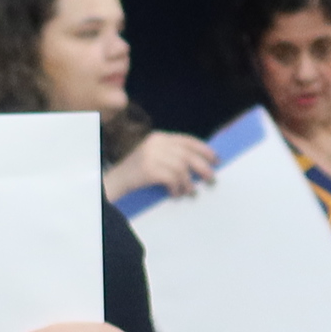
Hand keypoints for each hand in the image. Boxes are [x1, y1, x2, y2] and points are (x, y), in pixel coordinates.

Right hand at [103, 132, 218, 202]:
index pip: (187, 140)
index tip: (216, 159)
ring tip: (190, 192)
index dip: (204, 150)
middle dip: (203, 167)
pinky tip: (175, 194)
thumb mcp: (155, 157)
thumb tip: (201, 164)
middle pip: (187, 154)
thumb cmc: (137, 173)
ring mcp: (151, 155)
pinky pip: (172, 178)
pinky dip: (177, 188)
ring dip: (188, 183)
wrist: (114, 182)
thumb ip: (173, 156)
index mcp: (159, 137)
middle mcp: (156, 143)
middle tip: (211, 178)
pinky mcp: (148, 169)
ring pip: (182, 168)